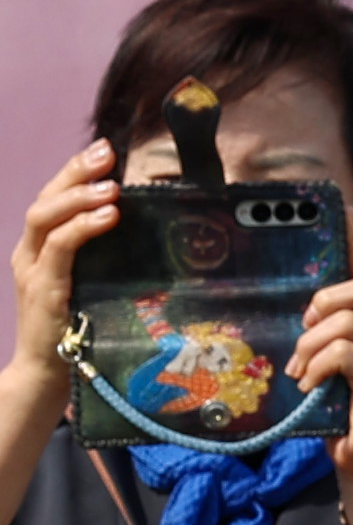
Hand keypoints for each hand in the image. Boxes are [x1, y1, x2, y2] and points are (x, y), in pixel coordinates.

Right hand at [9, 139, 109, 370]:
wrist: (48, 376)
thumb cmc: (80, 330)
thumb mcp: (94, 283)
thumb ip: (107, 256)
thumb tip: (151, 228)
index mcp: (40, 250)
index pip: (52, 199)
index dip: (74, 171)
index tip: (104, 149)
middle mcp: (30, 255)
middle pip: (45, 200)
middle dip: (75, 172)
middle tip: (106, 152)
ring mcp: (33, 272)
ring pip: (44, 218)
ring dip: (79, 197)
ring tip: (111, 184)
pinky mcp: (43, 291)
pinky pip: (59, 249)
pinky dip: (83, 228)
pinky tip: (109, 216)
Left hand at [291, 270, 352, 499]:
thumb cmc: (336, 411)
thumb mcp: (325, 365)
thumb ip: (319, 338)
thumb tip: (290, 314)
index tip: (341, 211)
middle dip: (326, 301)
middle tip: (305, 329)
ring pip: (348, 322)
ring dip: (311, 345)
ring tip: (300, 373)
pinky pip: (346, 353)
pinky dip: (318, 365)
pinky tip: (309, 386)